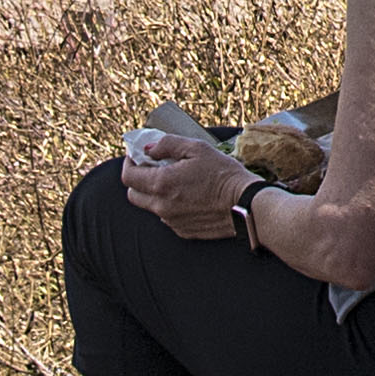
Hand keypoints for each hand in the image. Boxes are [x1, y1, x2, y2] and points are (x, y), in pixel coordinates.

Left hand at [121, 126, 246, 240]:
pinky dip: (170, 205)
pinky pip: (167, 217)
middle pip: (133, 194)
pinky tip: (188, 196)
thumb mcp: (197, 149)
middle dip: (137, 180)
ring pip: (150, 206)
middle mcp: (161, 206)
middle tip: (152, 168)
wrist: (246, 205)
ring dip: (154, 193)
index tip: (137, 156)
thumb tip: (149, 149)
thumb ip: (168, 144)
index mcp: (162, 184)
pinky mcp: (183, 231)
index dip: (129, 163)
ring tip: (175, 181)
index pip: (128, 176)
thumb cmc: (224, 174)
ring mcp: (171, 221)